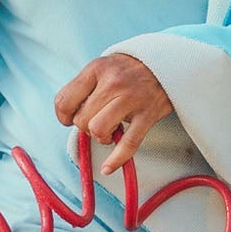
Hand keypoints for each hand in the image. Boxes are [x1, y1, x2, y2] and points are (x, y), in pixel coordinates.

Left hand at [53, 52, 171, 176]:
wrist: (167, 63)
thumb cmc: (129, 69)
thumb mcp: (103, 67)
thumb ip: (85, 88)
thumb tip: (70, 117)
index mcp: (96, 69)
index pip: (64, 101)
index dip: (63, 116)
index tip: (71, 118)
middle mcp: (113, 83)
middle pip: (81, 119)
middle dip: (85, 126)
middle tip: (98, 119)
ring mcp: (131, 99)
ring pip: (98, 130)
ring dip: (100, 137)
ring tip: (109, 130)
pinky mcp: (148, 115)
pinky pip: (128, 143)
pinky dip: (116, 159)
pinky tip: (108, 167)